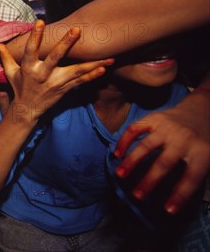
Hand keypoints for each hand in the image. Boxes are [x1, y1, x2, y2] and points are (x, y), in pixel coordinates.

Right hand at [0, 20, 111, 121]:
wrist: (27, 110)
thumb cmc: (19, 87)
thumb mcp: (10, 72)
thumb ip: (6, 56)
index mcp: (29, 68)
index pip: (31, 49)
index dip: (35, 36)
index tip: (40, 21)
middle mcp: (42, 75)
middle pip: (55, 57)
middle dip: (66, 44)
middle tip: (76, 30)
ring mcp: (55, 83)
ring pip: (75, 71)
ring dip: (91, 64)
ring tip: (106, 56)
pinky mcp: (64, 89)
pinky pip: (80, 82)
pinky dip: (92, 75)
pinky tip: (103, 68)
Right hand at [114, 88, 209, 213]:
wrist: (203, 110)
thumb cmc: (205, 139)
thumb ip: (196, 171)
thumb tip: (177, 196)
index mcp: (202, 152)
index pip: (191, 178)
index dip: (180, 195)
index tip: (168, 210)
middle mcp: (184, 139)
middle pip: (164, 163)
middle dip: (150, 181)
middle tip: (137, 195)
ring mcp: (167, 127)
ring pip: (146, 146)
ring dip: (132, 161)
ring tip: (120, 175)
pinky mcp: (155, 118)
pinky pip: (136, 129)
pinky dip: (125, 140)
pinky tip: (117, 153)